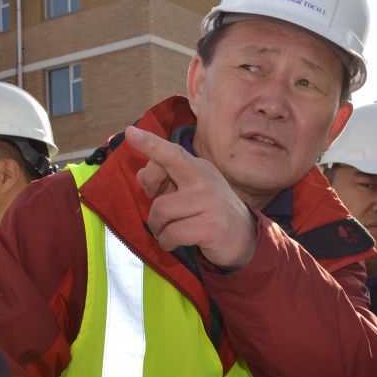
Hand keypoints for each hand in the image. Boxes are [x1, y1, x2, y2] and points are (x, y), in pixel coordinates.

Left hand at [126, 126, 256, 269]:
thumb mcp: (190, 192)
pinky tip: (174, 243)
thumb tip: (141, 175)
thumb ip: (167, 181)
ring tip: (168, 233)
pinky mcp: (211, 226)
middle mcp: (205, 179)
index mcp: (199, 168)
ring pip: (161, 209)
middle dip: (150, 190)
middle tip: (158, 210)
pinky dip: (166, 242)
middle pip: (161, 172)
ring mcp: (210, 202)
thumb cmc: (210, 215)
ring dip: (158, 227)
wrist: (245, 239)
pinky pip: (172, 233)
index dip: (150, 143)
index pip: (172, 152)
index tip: (130, 132)